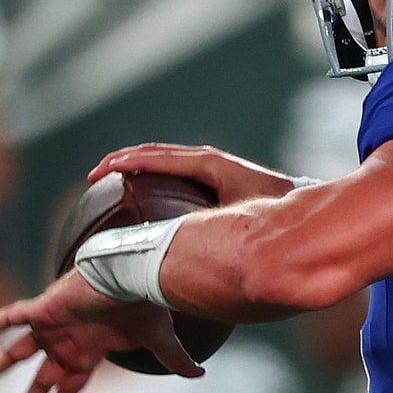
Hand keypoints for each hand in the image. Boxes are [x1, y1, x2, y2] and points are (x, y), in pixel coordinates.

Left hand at [0, 269, 202, 392]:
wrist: (136, 274)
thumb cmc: (146, 304)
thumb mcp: (159, 340)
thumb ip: (174, 359)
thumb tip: (200, 373)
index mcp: (90, 351)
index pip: (70, 386)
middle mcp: (68, 341)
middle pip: (41, 376)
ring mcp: (54, 326)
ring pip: (19, 349)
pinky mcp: (44, 308)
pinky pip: (13, 316)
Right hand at [89, 143, 294, 204]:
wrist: (297, 205)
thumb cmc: (269, 210)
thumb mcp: (236, 215)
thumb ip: (209, 224)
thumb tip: (175, 241)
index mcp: (207, 164)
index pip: (156, 157)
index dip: (125, 162)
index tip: (100, 172)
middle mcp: (206, 159)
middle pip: (154, 151)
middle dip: (122, 160)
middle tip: (94, 176)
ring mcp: (210, 163)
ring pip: (162, 156)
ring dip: (134, 162)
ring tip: (109, 177)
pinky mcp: (214, 172)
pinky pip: (174, 165)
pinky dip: (151, 168)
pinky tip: (141, 185)